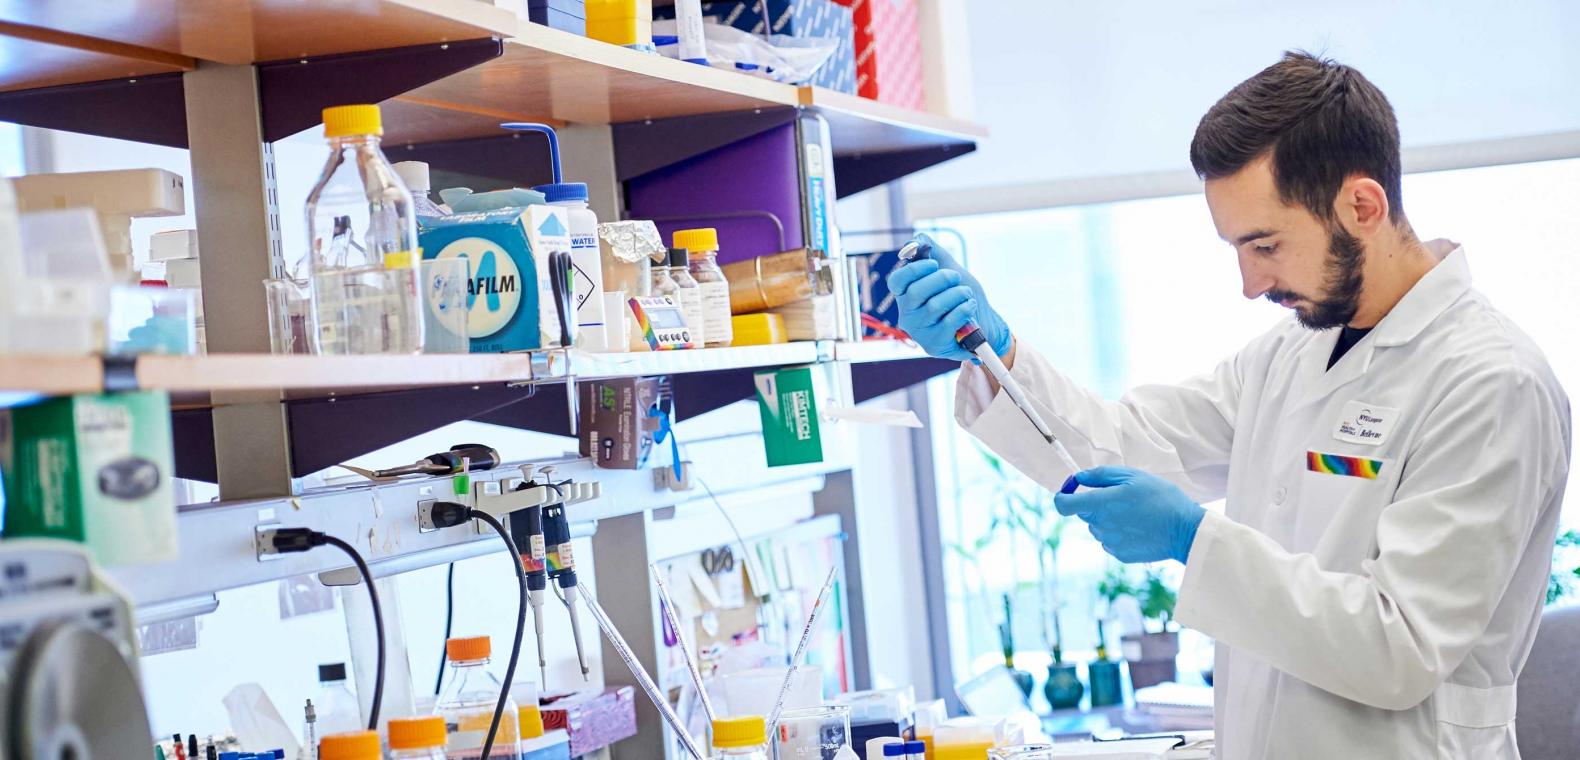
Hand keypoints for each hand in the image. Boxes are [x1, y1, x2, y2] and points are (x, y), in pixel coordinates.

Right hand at [886, 233, 1010, 360]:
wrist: (984, 322)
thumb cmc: (961, 296)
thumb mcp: (948, 269)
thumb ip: (933, 253)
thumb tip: (917, 239)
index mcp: (906, 296)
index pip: (896, 281)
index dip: (914, 270)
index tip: (934, 264)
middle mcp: (908, 315)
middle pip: (915, 292)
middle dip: (941, 279)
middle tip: (956, 277)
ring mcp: (920, 332)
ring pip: (934, 306)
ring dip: (957, 294)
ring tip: (967, 294)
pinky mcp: (935, 345)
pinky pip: (948, 322)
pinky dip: (963, 310)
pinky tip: (969, 307)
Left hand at [1054, 467, 1205, 563]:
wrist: (1186, 530)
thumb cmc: (1162, 498)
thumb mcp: (1133, 476)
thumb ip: (1100, 475)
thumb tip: (1078, 478)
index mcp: (1100, 504)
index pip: (1063, 504)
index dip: (1063, 495)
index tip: (1072, 489)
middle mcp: (1100, 525)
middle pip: (1084, 513)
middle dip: (1096, 504)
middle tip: (1123, 498)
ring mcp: (1109, 542)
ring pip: (1098, 527)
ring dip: (1109, 519)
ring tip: (1136, 514)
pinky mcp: (1120, 555)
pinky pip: (1110, 540)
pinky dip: (1119, 533)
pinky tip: (1140, 528)